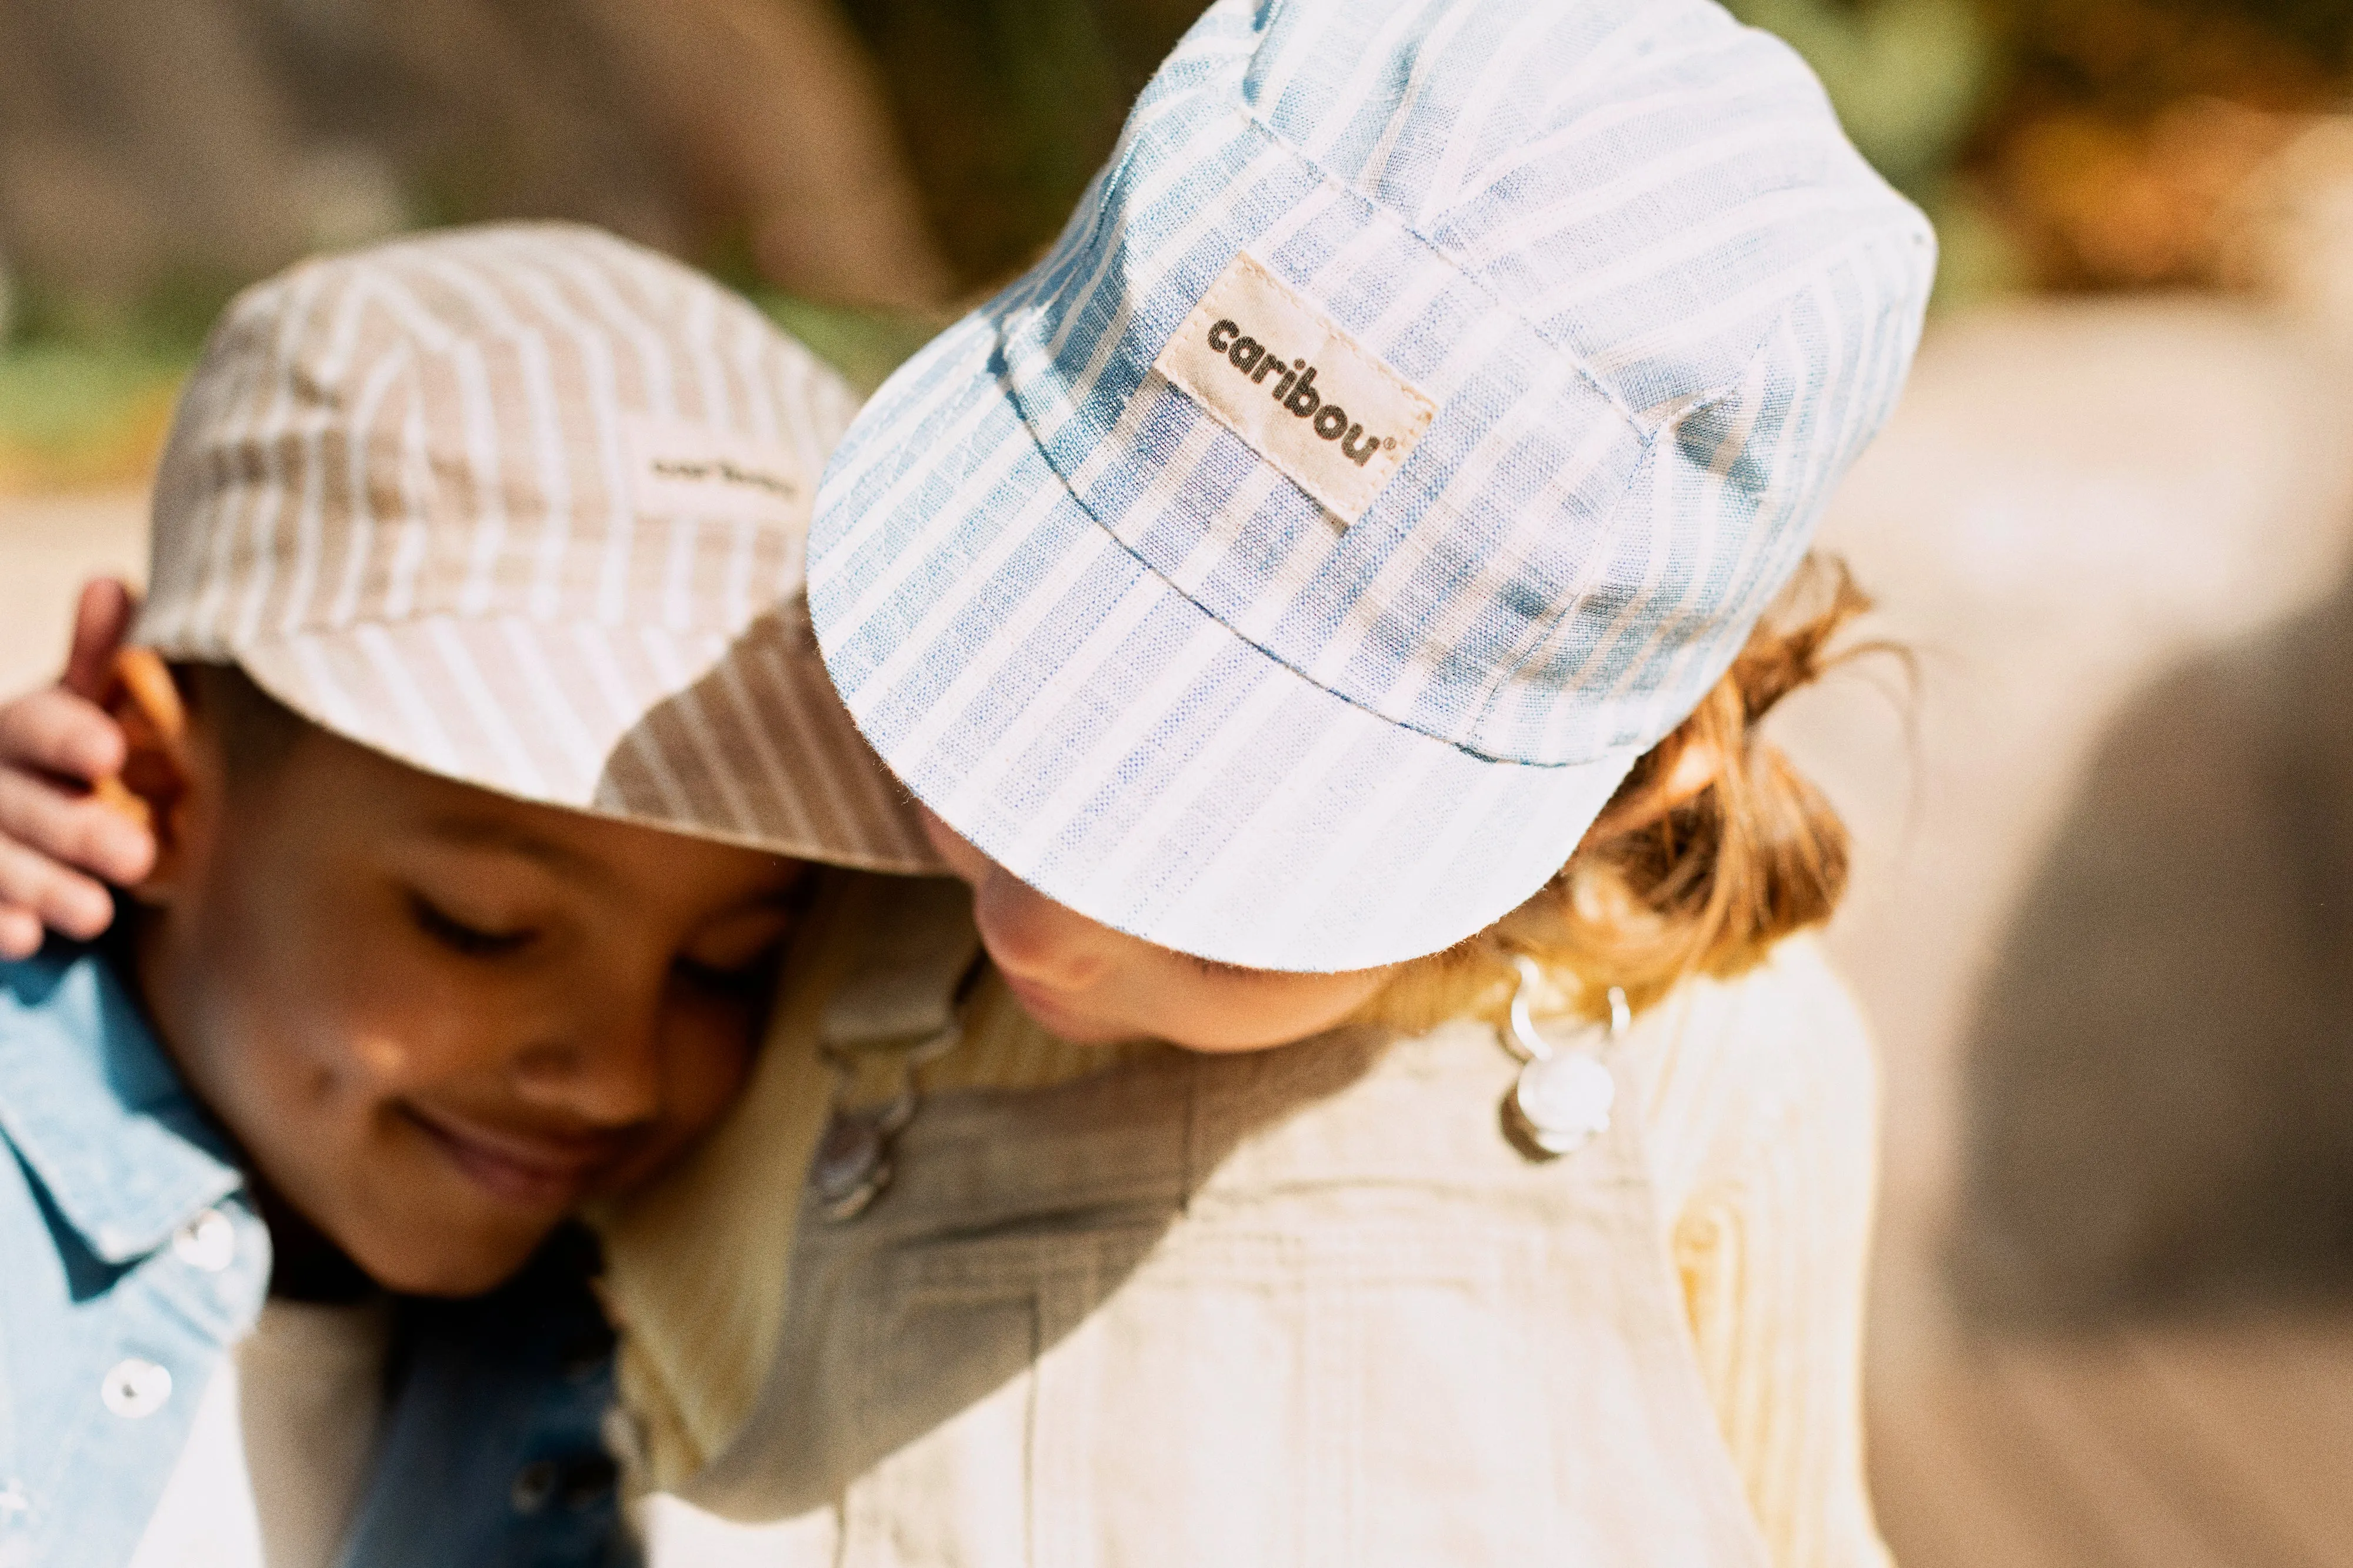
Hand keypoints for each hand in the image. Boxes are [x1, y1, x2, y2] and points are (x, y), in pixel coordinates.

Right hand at [0, 580, 155, 958]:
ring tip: (97, 913)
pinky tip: (28, 938)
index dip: (69, 734)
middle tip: (136, 854)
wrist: (11, 807)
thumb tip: (112, 582)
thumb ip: (98, 660)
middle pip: (19, 800)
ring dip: (41, 884)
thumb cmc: (62, 756)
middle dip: (73, 828)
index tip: (111, 749)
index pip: (37, 722)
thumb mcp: (78, 707)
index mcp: (19, 727)